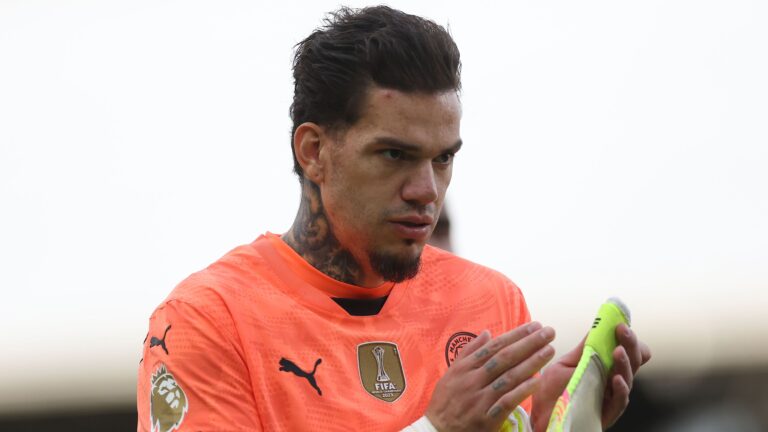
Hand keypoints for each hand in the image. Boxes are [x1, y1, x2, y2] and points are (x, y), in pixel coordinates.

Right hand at [425, 322, 555, 430]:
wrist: (436, 431)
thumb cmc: (445, 401)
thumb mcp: (451, 373)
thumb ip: (469, 352)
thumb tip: (486, 333)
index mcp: (464, 368)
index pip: (494, 347)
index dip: (515, 335)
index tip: (534, 326)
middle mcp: (473, 380)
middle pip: (505, 358)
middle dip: (528, 343)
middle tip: (548, 332)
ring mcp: (480, 399)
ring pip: (509, 377)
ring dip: (531, 363)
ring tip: (549, 350)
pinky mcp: (486, 418)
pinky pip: (507, 402)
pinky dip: (522, 391)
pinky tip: (537, 381)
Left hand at [531, 324, 651, 430]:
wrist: (538, 417)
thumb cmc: (551, 392)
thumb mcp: (565, 365)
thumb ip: (583, 349)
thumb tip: (596, 327)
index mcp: (604, 368)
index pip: (626, 351)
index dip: (629, 339)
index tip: (621, 323)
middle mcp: (611, 382)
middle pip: (632, 362)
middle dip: (630, 344)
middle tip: (622, 330)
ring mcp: (610, 398)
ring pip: (628, 380)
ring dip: (625, 363)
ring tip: (619, 350)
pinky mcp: (606, 415)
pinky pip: (618, 402)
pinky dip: (620, 390)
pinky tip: (616, 379)